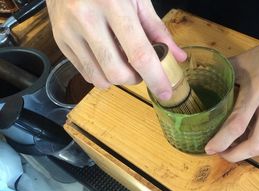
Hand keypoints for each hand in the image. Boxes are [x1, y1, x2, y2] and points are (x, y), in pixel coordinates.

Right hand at [46, 0, 185, 99]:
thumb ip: (158, 29)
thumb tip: (178, 57)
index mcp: (113, 4)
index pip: (139, 53)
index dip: (155, 78)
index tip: (165, 93)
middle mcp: (86, 19)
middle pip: (117, 72)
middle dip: (135, 79)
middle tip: (141, 69)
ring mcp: (69, 32)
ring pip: (99, 78)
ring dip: (117, 79)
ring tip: (122, 63)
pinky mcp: (59, 41)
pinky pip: (85, 73)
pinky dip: (101, 74)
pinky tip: (106, 58)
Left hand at [205, 39, 258, 161]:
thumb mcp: (241, 62)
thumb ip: (221, 76)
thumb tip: (199, 85)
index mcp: (257, 90)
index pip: (237, 124)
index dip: (222, 141)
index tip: (210, 149)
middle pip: (257, 143)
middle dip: (237, 155)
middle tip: (224, 154)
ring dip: (255, 152)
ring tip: (242, 146)